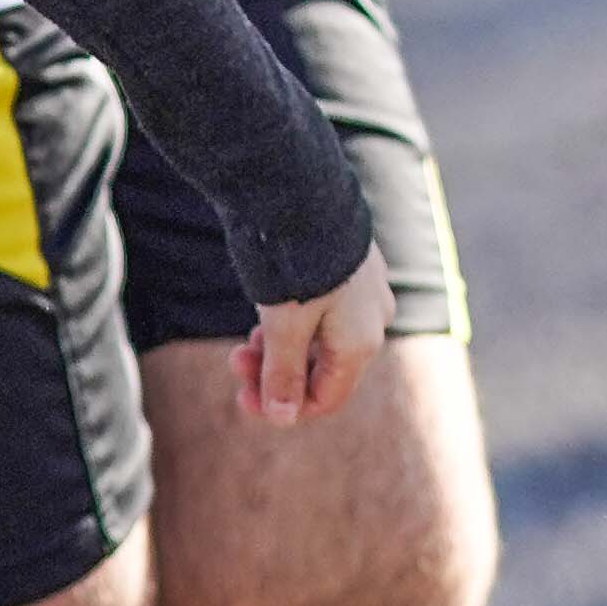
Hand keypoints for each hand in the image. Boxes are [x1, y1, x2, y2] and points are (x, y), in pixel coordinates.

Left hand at [238, 246, 393, 426]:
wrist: (300, 188)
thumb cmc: (292, 262)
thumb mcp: (282, 325)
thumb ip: (283, 373)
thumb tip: (283, 417)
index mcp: (361, 342)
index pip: (326, 399)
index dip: (283, 408)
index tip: (241, 397)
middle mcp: (372, 320)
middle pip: (322, 369)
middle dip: (275, 373)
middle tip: (234, 361)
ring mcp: (363, 291)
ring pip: (320, 340)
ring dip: (279, 348)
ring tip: (244, 338)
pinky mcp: (349, 266)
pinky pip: (323, 312)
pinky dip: (292, 323)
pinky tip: (264, 315)